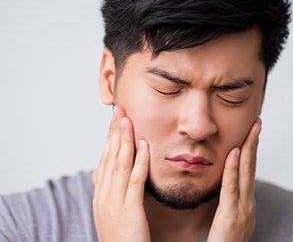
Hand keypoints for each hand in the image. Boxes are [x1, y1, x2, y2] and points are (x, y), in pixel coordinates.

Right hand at [92, 105, 150, 241]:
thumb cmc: (120, 236)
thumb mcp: (111, 210)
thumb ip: (111, 188)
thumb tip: (109, 171)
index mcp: (101, 193)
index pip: (105, 158)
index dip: (110, 137)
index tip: (115, 119)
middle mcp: (104, 194)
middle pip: (110, 156)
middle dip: (114, 132)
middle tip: (119, 110)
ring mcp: (115, 202)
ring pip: (119, 164)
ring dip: (124, 140)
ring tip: (127, 119)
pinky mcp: (129, 210)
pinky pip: (135, 181)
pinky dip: (140, 161)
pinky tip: (144, 145)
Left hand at [207, 118, 261, 241]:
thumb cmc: (225, 240)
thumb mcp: (230, 216)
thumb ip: (230, 200)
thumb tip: (227, 185)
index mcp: (246, 201)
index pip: (249, 171)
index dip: (250, 151)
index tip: (251, 133)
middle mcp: (248, 202)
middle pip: (251, 166)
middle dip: (254, 143)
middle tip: (257, 123)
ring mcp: (242, 207)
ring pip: (246, 172)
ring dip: (249, 148)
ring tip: (252, 129)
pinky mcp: (232, 214)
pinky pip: (231, 186)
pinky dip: (233, 168)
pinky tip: (234, 152)